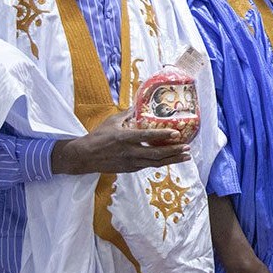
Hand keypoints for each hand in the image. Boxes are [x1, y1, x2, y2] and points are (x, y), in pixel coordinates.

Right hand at [51, 109, 190, 174]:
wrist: (85, 157)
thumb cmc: (98, 136)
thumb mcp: (112, 121)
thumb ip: (128, 113)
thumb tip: (139, 103)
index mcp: (125, 137)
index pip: (147, 136)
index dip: (162, 135)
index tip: (176, 133)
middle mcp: (130, 152)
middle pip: (156, 154)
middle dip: (174, 151)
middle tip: (188, 148)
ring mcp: (131, 162)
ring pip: (155, 163)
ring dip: (172, 159)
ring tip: (186, 155)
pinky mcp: (131, 169)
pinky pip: (149, 166)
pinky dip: (162, 162)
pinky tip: (172, 159)